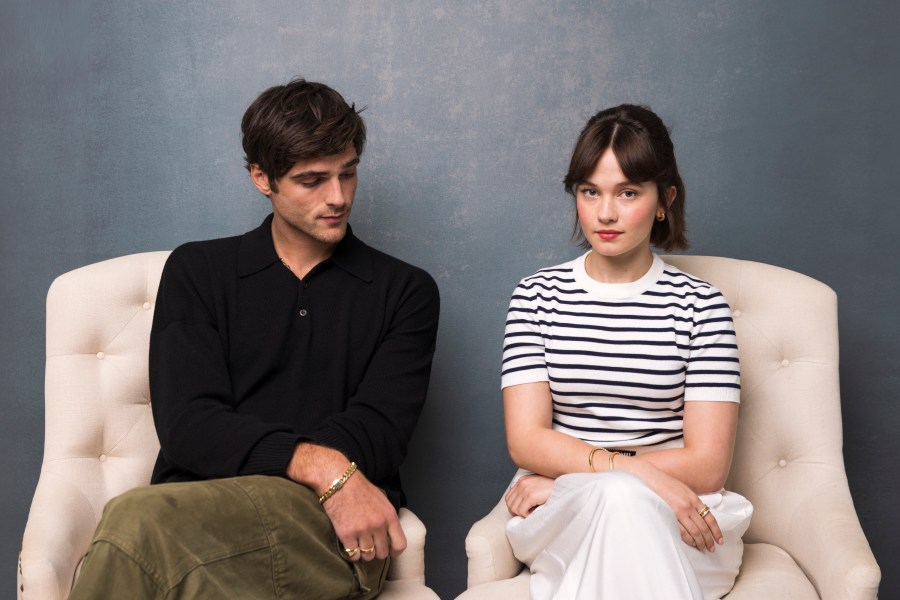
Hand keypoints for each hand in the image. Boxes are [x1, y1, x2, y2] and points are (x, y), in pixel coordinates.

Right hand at [287, 443, 405, 561]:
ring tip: (358, 544)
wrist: (338, 481)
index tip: (390, 552)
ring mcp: (362, 530)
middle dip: (376, 552)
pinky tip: (349, 545)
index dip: (394, 552)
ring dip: (363, 553)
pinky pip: (353, 555)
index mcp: (389, 515)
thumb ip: (387, 517)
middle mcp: (378, 524)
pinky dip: (351, 553)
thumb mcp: (381, 500)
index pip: (400, 544)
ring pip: (368, 556)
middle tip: (369, 545)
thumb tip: (389, 534)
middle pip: (382, 552)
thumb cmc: (359, 488)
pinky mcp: (347, 534)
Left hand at [505, 474, 554, 516]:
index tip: (522, 511)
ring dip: (523, 513)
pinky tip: (535, 511)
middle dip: (517, 511)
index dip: (514, 507)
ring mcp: (525, 489)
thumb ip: (527, 492)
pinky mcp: (530, 496)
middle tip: (527, 513)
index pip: (508, 497)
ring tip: (533, 512)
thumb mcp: (536, 487)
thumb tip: (518, 507)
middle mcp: (521, 483)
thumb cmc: (552, 489)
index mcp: (522, 481)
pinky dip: (527, 515)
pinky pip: (521, 511)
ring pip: (514, 508)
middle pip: (509, 503)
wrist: (565, 486)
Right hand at [626, 460, 722, 551]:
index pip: (710, 518)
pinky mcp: (670, 516)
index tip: (719, 539)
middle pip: (704, 528)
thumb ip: (693, 502)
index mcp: (694, 499)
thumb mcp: (685, 490)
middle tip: (711, 548)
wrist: (651, 479)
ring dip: (700, 542)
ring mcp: (679, 512)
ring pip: (695, 532)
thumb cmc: (666, 484)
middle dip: (709, 540)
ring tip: (702, 548)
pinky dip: (688, 539)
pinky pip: (682, 532)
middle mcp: (689, 506)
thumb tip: (701, 515)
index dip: (716, 531)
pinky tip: (691, 543)